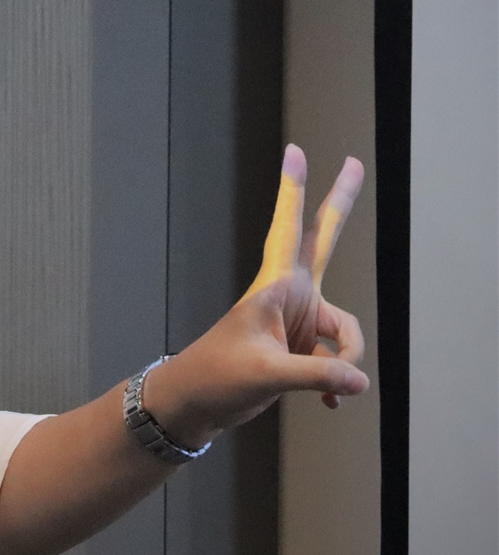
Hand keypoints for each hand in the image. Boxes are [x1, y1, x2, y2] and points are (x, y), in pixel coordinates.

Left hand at [145, 145, 368, 447]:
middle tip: (356, 163)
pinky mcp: (301, 346)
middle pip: (324, 240)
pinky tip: (328, 404)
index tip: (294, 150)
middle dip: (340, 202)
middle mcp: (290, 296)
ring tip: (326, 392)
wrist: (193, 403)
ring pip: (346, 331)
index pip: (288, 229)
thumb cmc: (216, 378)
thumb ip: (318, 375)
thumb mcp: (268, 375)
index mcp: (274, 287)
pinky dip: (336, 381)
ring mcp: (298, 320)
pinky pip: (337, 361)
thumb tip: (360, 380)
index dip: (293, 191)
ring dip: (344, 361)